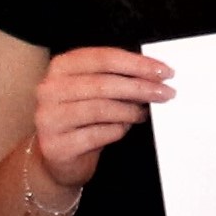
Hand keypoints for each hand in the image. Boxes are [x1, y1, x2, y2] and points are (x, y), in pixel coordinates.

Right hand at [31, 48, 169, 193]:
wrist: (59, 158)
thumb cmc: (83, 118)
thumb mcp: (97, 91)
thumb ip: (119, 78)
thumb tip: (155, 76)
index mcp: (61, 66)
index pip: (103, 57)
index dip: (137, 63)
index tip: (163, 71)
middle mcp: (49, 89)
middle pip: (104, 83)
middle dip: (141, 87)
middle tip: (166, 93)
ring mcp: (48, 118)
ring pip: (101, 109)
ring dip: (130, 110)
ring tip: (143, 113)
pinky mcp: (56, 145)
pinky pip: (97, 134)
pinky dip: (117, 130)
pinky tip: (124, 129)